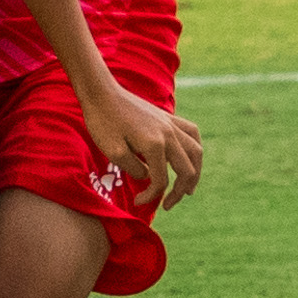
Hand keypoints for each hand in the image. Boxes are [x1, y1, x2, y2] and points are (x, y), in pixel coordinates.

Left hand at [82, 84, 204, 211]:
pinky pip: (192, 133)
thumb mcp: (112, 152)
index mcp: (154, 145)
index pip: (161, 180)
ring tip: (187, 188)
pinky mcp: (168, 117)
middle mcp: (168, 134)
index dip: (151, 196)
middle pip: (186, 169)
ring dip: (195, 172)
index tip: (137, 202)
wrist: (102, 93)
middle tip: (167, 204)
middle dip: (179, 191)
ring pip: (195, 151)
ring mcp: (170, 124)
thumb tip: (148, 176)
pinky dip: (195, 148)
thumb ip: (134, 169)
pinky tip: (190, 157)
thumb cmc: (103, 122)